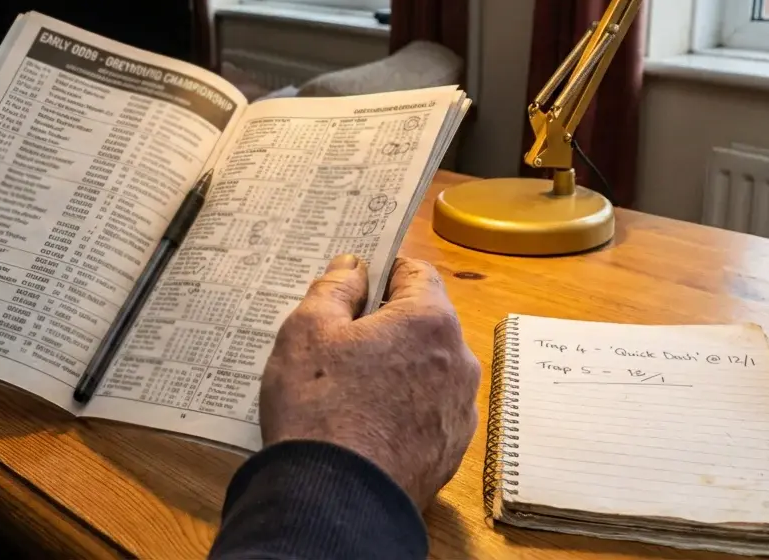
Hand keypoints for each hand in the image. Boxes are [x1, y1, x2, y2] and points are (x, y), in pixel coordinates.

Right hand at [260, 255, 480, 508]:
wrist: (336, 501)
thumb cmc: (319, 409)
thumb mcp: (307, 331)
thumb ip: (334, 288)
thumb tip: (353, 266)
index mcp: (430, 321)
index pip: (416, 272)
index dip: (383, 272)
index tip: (354, 285)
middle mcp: (459, 360)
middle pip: (425, 321)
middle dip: (388, 322)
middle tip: (341, 338)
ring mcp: (461, 408)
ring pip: (429, 367)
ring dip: (399, 365)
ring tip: (351, 385)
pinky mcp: (452, 448)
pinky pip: (429, 409)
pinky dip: (406, 406)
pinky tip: (368, 420)